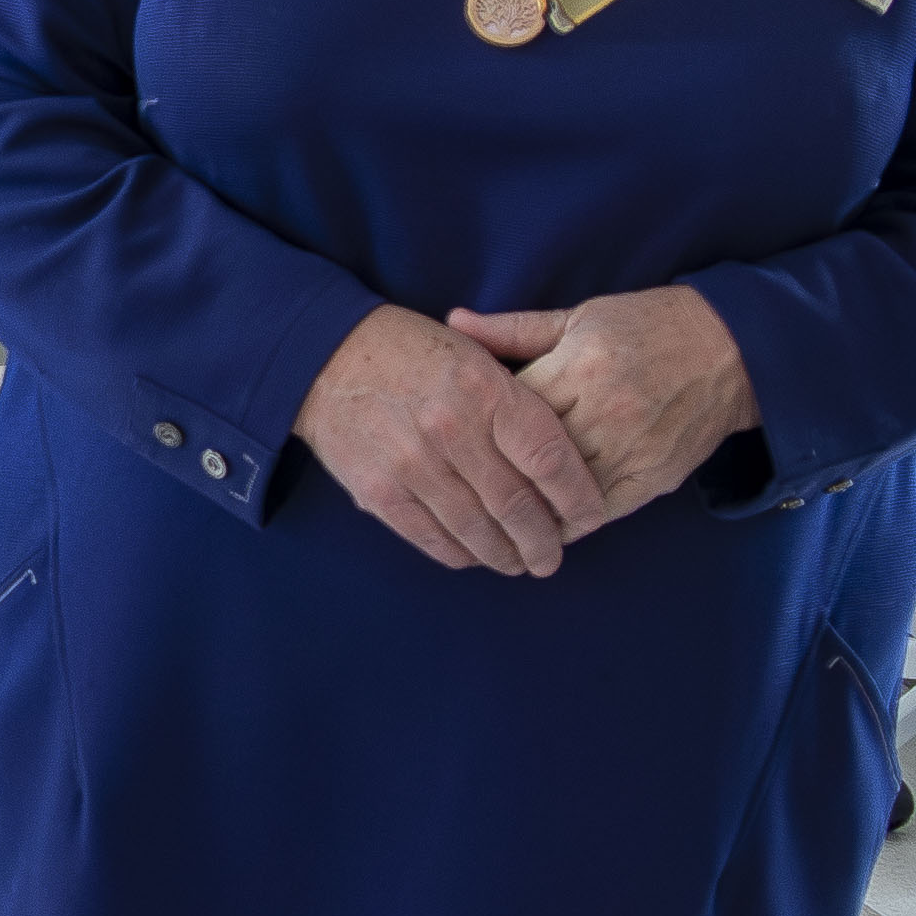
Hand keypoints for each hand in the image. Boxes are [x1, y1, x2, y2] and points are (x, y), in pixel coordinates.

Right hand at [292, 305, 611, 574]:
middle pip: (516, 505)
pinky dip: (460, 554)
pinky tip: (475, 555)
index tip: (591, 517)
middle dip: (543, 541)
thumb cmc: (413, 351)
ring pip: (476, 531)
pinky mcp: (379, 492)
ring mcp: (412, 465)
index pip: (549, 458)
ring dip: (505, 556)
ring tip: (519, 563)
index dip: (577, 498)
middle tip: (553, 557)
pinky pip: (432, 538)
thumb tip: (562, 462)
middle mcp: (451, 429)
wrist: (325, 356)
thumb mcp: (475, 353)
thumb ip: (518, 402)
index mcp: (485, 389)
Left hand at [444, 285, 754, 523]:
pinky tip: (545, 521)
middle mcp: (605, 412)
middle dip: (498, 472)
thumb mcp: (579, 317)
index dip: (482, 426)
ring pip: (562, 493)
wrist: (731, 349)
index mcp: (580, 366)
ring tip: (496, 514)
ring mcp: (631, 449)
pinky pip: (600, 511)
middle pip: (531, 457)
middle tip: (464, 488)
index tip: (461, 436)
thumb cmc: (647, 326)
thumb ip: (514, 329)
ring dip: (530, 506)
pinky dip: (570, 519)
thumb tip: (454, 322)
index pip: (510, 410)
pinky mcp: (654, 477)